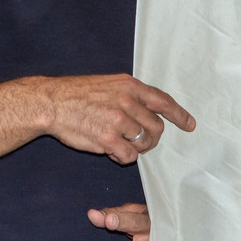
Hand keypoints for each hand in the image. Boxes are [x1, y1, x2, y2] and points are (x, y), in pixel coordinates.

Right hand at [43, 74, 194, 162]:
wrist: (50, 102)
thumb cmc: (75, 94)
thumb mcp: (106, 84)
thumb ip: (129, 95)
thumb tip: (148, 110)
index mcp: (129, 86)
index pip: (163, 101)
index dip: (179, 115)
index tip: (190, 125)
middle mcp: (127, 101)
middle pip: (157, 127)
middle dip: (151, 138)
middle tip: (139, 141)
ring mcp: (118, 120)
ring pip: (144, 143)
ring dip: (136, 148)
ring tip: (120, 144)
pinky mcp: (108, 139)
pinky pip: (129, 156)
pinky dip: (122, 157)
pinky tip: (110, 150)